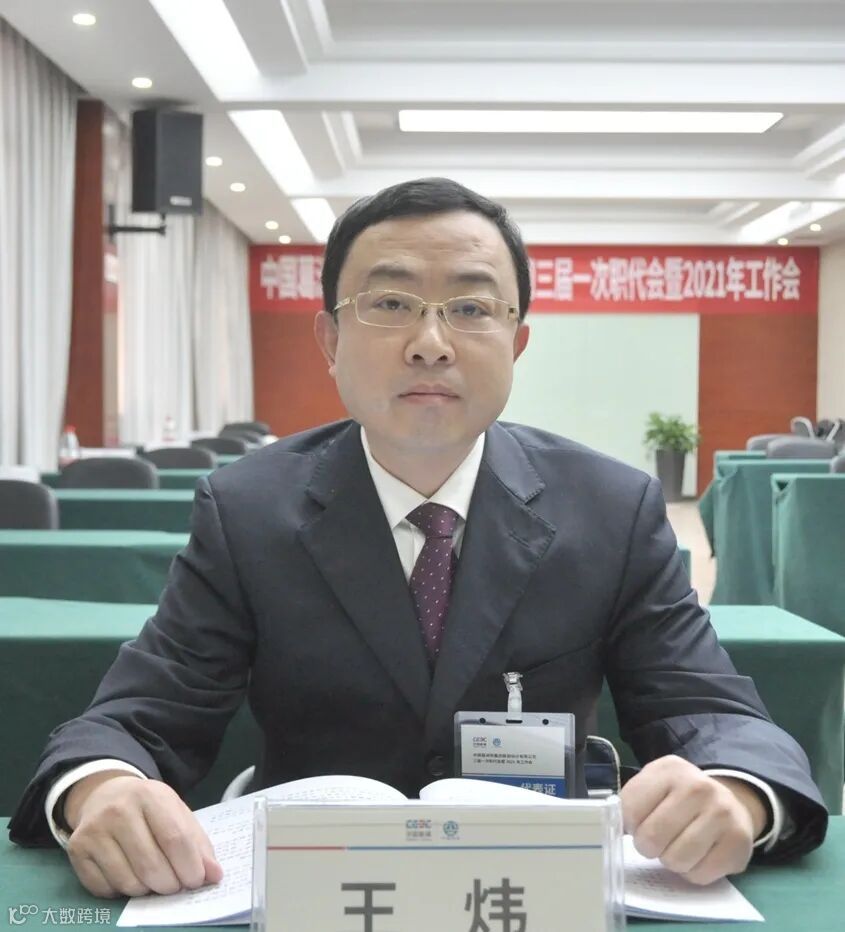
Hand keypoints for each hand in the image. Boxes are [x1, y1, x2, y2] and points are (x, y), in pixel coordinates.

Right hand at [63, 772, 222, 897]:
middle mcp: (119, 810)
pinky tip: (129, 876)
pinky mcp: (77, 849)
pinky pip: (104, 889)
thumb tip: (214, 875)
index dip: (190, 866)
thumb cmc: (148, 808)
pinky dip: (121, 892)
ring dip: (147, 891)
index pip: (175, 838)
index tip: (198, 881)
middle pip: (151, 865)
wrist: (104, 794)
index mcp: (151, 795)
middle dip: (170, 885)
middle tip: (176, 886)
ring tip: (154, 879)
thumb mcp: (176, 812)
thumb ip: (197, 843)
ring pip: (128, 882)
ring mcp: (95, 830)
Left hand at [620, 755, 767, 884]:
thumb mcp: (653, 787)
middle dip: (648, 847)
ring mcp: (722, 814)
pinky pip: (700, 875)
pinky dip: (692, 872)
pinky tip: (697, 855)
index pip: (630, 809)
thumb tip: (608, 828)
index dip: (629, 825)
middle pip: (653, 837)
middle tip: (656, 841)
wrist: (728, 801)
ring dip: (671, 861)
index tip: (637, 824)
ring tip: (677, 846)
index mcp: (669, 769)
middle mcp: (698, 787)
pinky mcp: (738, 843)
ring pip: (676, 860)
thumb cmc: (678, 797)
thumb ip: (630, 803)